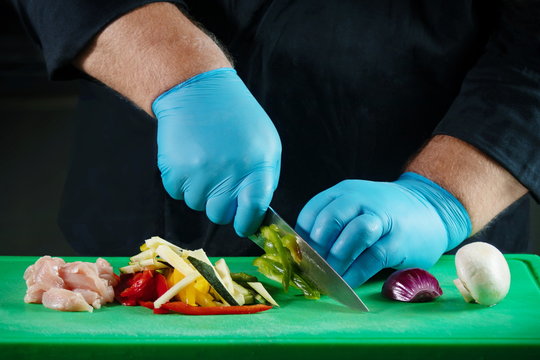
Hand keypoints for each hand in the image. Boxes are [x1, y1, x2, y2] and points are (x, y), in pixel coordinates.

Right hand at [153, 68, 280, 236]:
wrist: (196, 92)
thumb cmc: (236, 117)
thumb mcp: (266, 142)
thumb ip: (264, 178)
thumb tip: (256, 210)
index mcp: (256, 166)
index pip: (253, 210)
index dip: (247, 223)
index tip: (243, 224)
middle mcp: (228, 173)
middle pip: (220, 215)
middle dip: (221, 205)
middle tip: (221, 183)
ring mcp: (199, 173)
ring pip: (197, 205)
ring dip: (200, 191)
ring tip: (205, 162)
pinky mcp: (174, 170)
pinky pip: (177, 193)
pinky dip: (182, 182)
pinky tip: (189, 158)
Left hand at [295, 172, 470, 286]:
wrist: (432, 208)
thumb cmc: (385, 214)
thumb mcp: (357, 208)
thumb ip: (333, 223)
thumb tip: (303, 253)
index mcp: (345, 192)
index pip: (313, 211)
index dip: (302, 236)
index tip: (297, 256)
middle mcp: (362, 200)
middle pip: (330, 220)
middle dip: (316, 248)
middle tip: (311, 268)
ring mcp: (383, 218)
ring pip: (353, 235)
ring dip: (336, 260)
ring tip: (328, 278)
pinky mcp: (399, 240)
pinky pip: (372, 258)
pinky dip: (355, 274)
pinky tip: (346, 284)